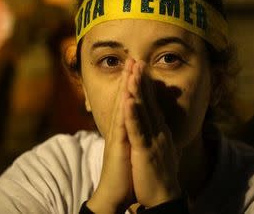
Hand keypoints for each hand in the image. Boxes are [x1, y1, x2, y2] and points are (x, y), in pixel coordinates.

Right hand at [87, 60, 135, 213]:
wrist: (114, 194)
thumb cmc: (124, 174)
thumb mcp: (130, 150)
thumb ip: (133, 136)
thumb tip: (139, 128)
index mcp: (124, 129)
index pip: (129, 102)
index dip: (134, 85)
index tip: (139, 68)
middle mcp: (119, 129)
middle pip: (124, 99)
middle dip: (128, 78)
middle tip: (133, 58)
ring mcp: (118, 136)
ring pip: (122, 107)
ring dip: (126, 87)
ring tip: (130, 68)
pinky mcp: (118, 146)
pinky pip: (122, 125)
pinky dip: (125, 110)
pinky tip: (128, 96)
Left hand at [124, 61, 181, 206]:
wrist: (164, 197)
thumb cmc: (159, 175)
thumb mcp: (161, 150)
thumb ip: (159, 135)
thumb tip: (159, 125)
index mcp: (160, 130)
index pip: (153, 103)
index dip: (146, 85)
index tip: (140, 68)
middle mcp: (160, 131)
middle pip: (149, 101)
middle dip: (141, 79)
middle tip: (136, 59)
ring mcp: (154, 139)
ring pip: (144, 110)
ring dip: (137, 90)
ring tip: (132, 71)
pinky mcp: (146, 150)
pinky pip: (138, 129)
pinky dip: (133, 114)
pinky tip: (128, 100)